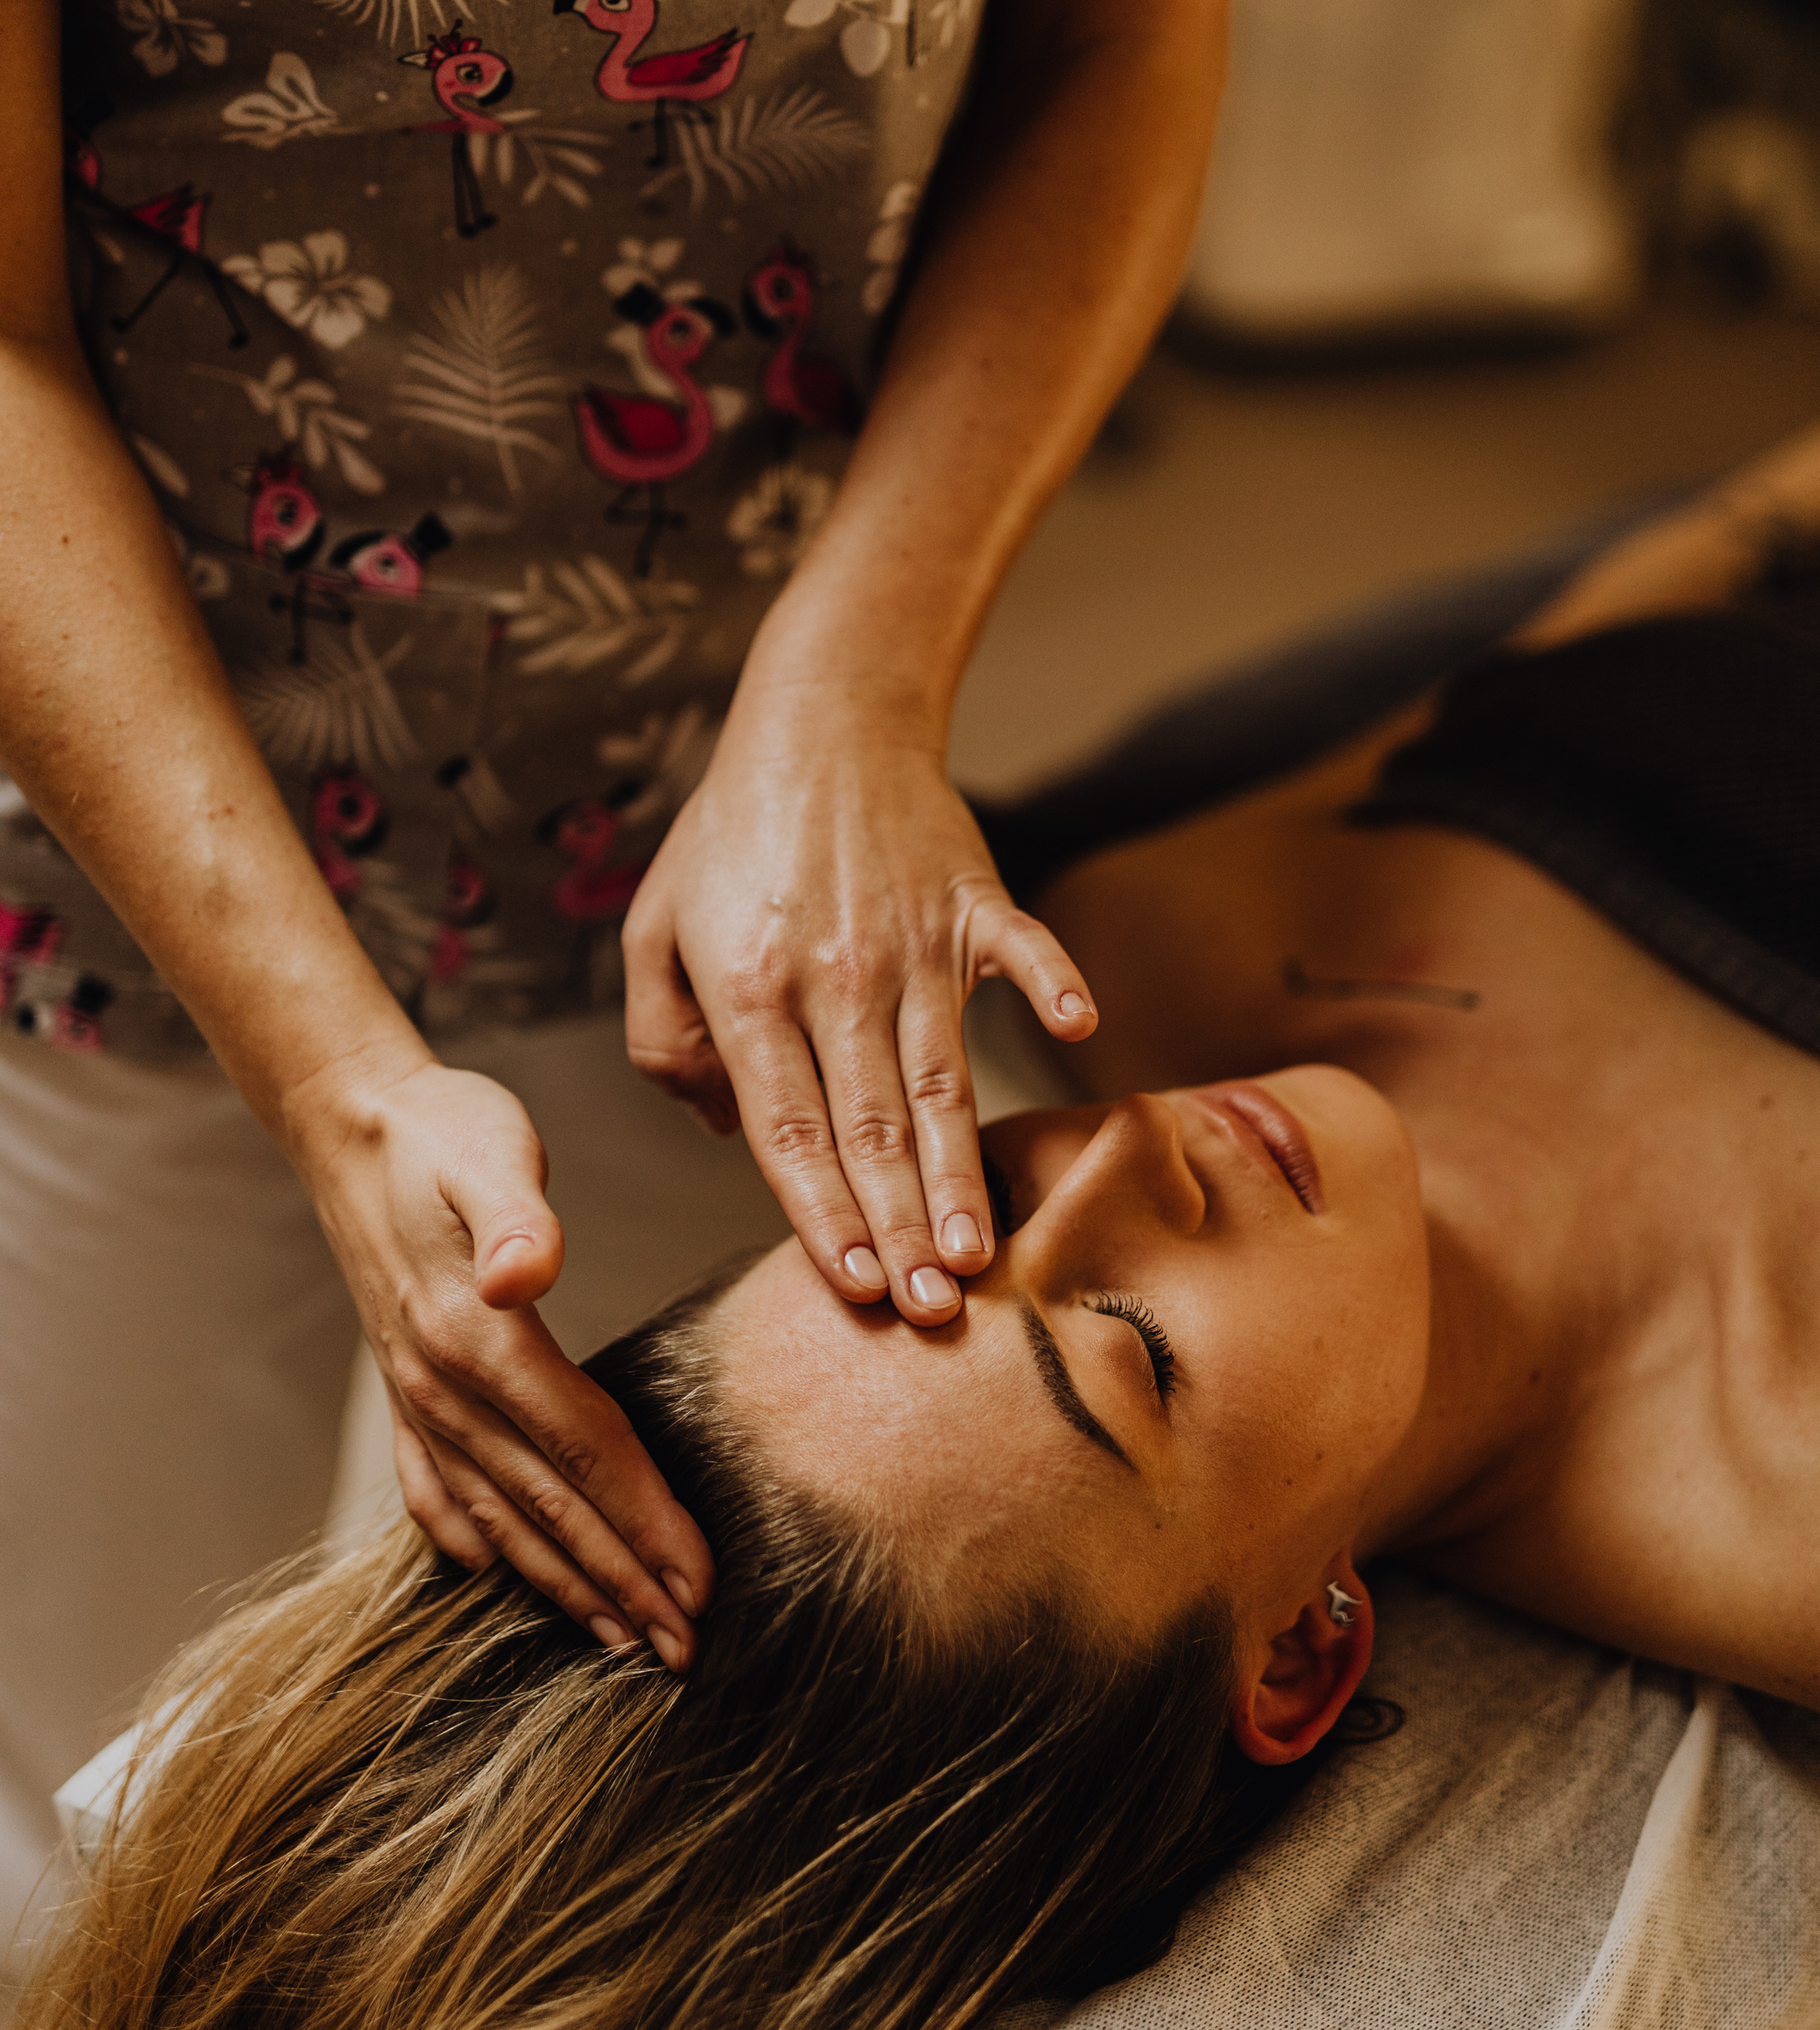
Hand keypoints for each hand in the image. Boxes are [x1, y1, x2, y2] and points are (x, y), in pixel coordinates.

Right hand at [285, 1051, 709, 1666]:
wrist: (352, 1122)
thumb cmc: (445, 1130)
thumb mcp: (490, 1151)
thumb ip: (515, 1217)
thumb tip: (526, 1273)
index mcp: (480, 1337)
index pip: (584, 1452)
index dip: (645, 1523)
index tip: (700, 1585)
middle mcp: (443, 1384)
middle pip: (551, 1505)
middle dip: (622, 1584)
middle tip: (688, 1649)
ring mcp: (416, 1394)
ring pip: (499, 1513)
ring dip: (561, 1583)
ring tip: (619, 1639)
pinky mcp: (402, 1386)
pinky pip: (435, 1487)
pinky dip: (470, 1540)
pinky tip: (493, 1573)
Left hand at [622, 691, 1096, 1322]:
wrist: (821, 718)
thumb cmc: (732, 833)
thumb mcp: (654, 928)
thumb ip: (660, 1035)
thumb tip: (722, 1128)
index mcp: (749, 989)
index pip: (789, 1130)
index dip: (824, 1216)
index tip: (854, 1289)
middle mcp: (834, 974)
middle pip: (871, 1126)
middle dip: (900, 1227)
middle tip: (930, 1311)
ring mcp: (912, 940)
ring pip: (941, 1076)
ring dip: (960, 1167)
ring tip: (978, 1248)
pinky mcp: (974, 902)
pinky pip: (1022, 948)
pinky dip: (1052, 981)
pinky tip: (1077, 1027)